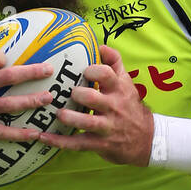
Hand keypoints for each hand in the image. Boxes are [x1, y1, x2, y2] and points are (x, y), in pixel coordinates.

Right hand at [0, 33, 53, 144]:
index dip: (2, 55)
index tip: (10, 57)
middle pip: (8, 78)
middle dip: (32, 73)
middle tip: (50, 70)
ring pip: (9, 104)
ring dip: (32, 101)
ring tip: (48, 99)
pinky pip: (1, 131)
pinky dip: (19, 134)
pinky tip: (34, 134)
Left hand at [37, 45, 152, 164]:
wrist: (147, 139)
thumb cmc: (130, 107)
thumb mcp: (127, 84)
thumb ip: (114, 63)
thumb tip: (100, 45)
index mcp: (119, 89)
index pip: (107, 75)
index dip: (93, 70)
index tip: (83, 71)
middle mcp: (113, 107)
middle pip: (93, 98)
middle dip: (78, 94)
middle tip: (69, 93)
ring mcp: (107, 127)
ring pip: (86, 122)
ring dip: (69, 117)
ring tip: (58, 113)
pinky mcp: (100, 144)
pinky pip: (77, 143)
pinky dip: (59, 142)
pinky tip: (43, 137)